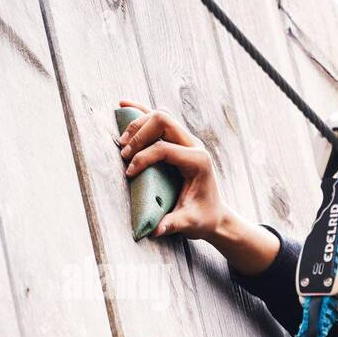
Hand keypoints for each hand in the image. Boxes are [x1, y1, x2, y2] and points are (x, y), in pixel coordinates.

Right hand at [117, 98, 227, 239]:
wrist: (215, 215)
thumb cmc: (203, 218)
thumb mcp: (190, 224)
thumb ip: (174, 224)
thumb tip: (155, 230)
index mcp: (199, 161)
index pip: (164, 147)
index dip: (143, 158)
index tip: (130, 174)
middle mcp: (195, 145)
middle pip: (162, 120)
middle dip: (139, 135)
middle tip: (124, 155)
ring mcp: (188, 140)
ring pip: (160, 116)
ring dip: (137, 125)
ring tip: (122, 144)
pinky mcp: (180, 140)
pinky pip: (160, 119)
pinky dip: (140, 112)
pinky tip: (122, 106)